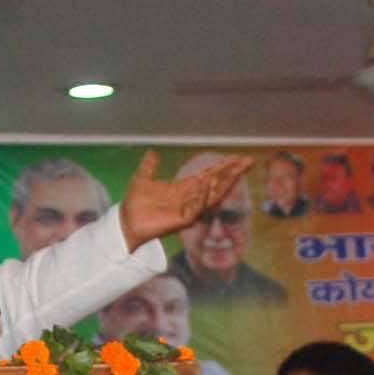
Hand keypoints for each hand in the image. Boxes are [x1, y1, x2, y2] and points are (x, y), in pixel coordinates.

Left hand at [115, 150, 253, 252]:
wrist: (125, 221)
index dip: (222, 166)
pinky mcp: (181, 221)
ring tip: (235, 170)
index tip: (237, 157)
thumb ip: (149, 166)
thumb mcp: (142, 179)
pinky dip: (202, 195)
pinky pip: (196, 208)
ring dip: (224, 183)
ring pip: (212, 196)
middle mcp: (190, 198)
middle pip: (216, 183)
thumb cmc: (134, 204)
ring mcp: (188, 210)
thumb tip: (152, 152)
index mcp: (183, 188)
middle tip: (248, 161)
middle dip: (232, 172)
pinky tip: (207, 182)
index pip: (208, 175)